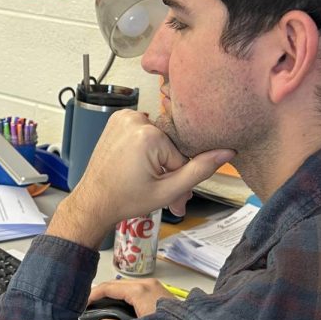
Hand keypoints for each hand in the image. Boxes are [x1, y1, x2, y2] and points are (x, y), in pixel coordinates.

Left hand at [48, 110, 234, 247]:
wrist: (93, 202)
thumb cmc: (124, 200)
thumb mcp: (167, 191)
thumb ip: (200, 171)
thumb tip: (227, 152)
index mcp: (148, 135)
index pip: (181, 155)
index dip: (178, 177)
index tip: (173, 196)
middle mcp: (135, 119)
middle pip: (170, 145)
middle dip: (169, 170)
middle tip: (158, 191)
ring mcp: (123, 117)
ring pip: (159, 138)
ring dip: (158, 159)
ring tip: (145, 179)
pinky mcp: (117, 119)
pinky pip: (145, 131)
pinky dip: (145, 147)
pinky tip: (135, 165)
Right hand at [86, 278, 172, 319]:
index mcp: (139, 290)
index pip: (108, 287)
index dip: (92, 295)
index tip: (82, 303)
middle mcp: (147, 284)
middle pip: (117, 284)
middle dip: (101, 294)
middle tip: (89, 305)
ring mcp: (155, 287)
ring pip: (127, 287)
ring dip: (113, 295)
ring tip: (101, 307)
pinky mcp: (161, 293)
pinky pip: (137, 291)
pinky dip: (125, 297)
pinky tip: (120, 308)